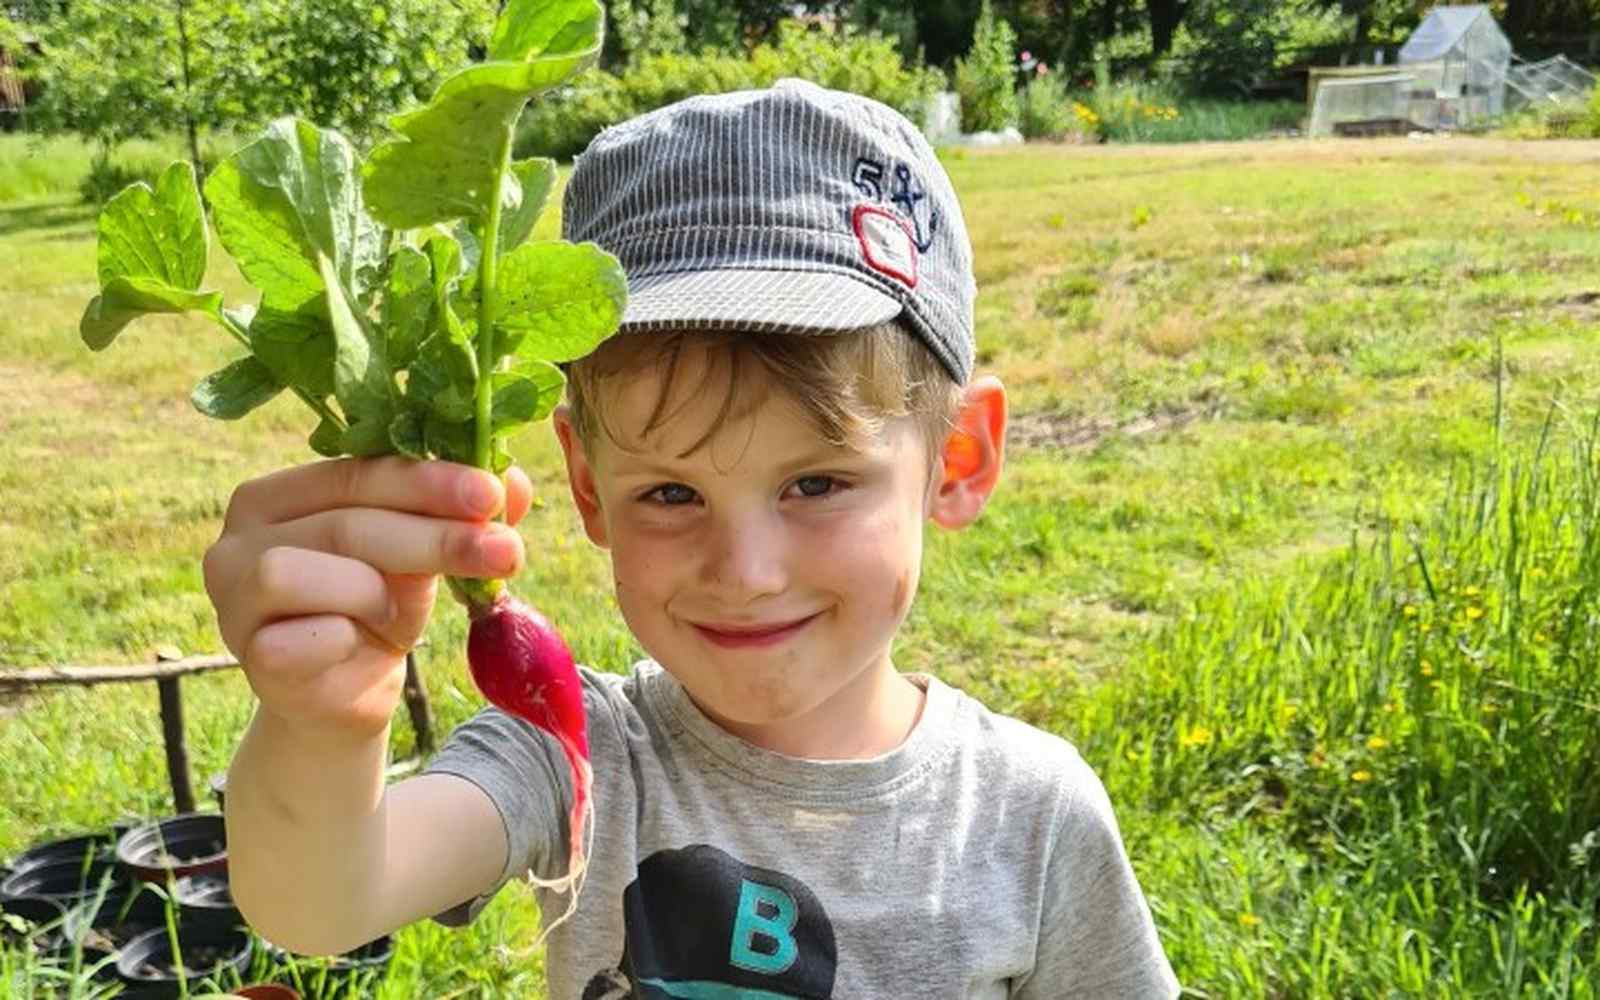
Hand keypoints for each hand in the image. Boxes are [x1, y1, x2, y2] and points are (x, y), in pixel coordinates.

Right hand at [203, 457, 532, 742]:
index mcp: (277, 494)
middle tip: (506, 550)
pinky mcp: (247, 654)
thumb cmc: (378, 611)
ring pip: (298, 571)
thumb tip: (516, 479)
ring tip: (399, 617)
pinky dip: (346, 639)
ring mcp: (231, 597)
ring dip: (373, 593)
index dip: (427, 481)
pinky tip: (364, 645)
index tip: (492, 493)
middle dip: (433, 536)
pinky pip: (300, 639)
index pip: (356, 471)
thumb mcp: (423, 556)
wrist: (346, 700)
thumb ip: (462, 515)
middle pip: (343, 523)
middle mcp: (238, 537)